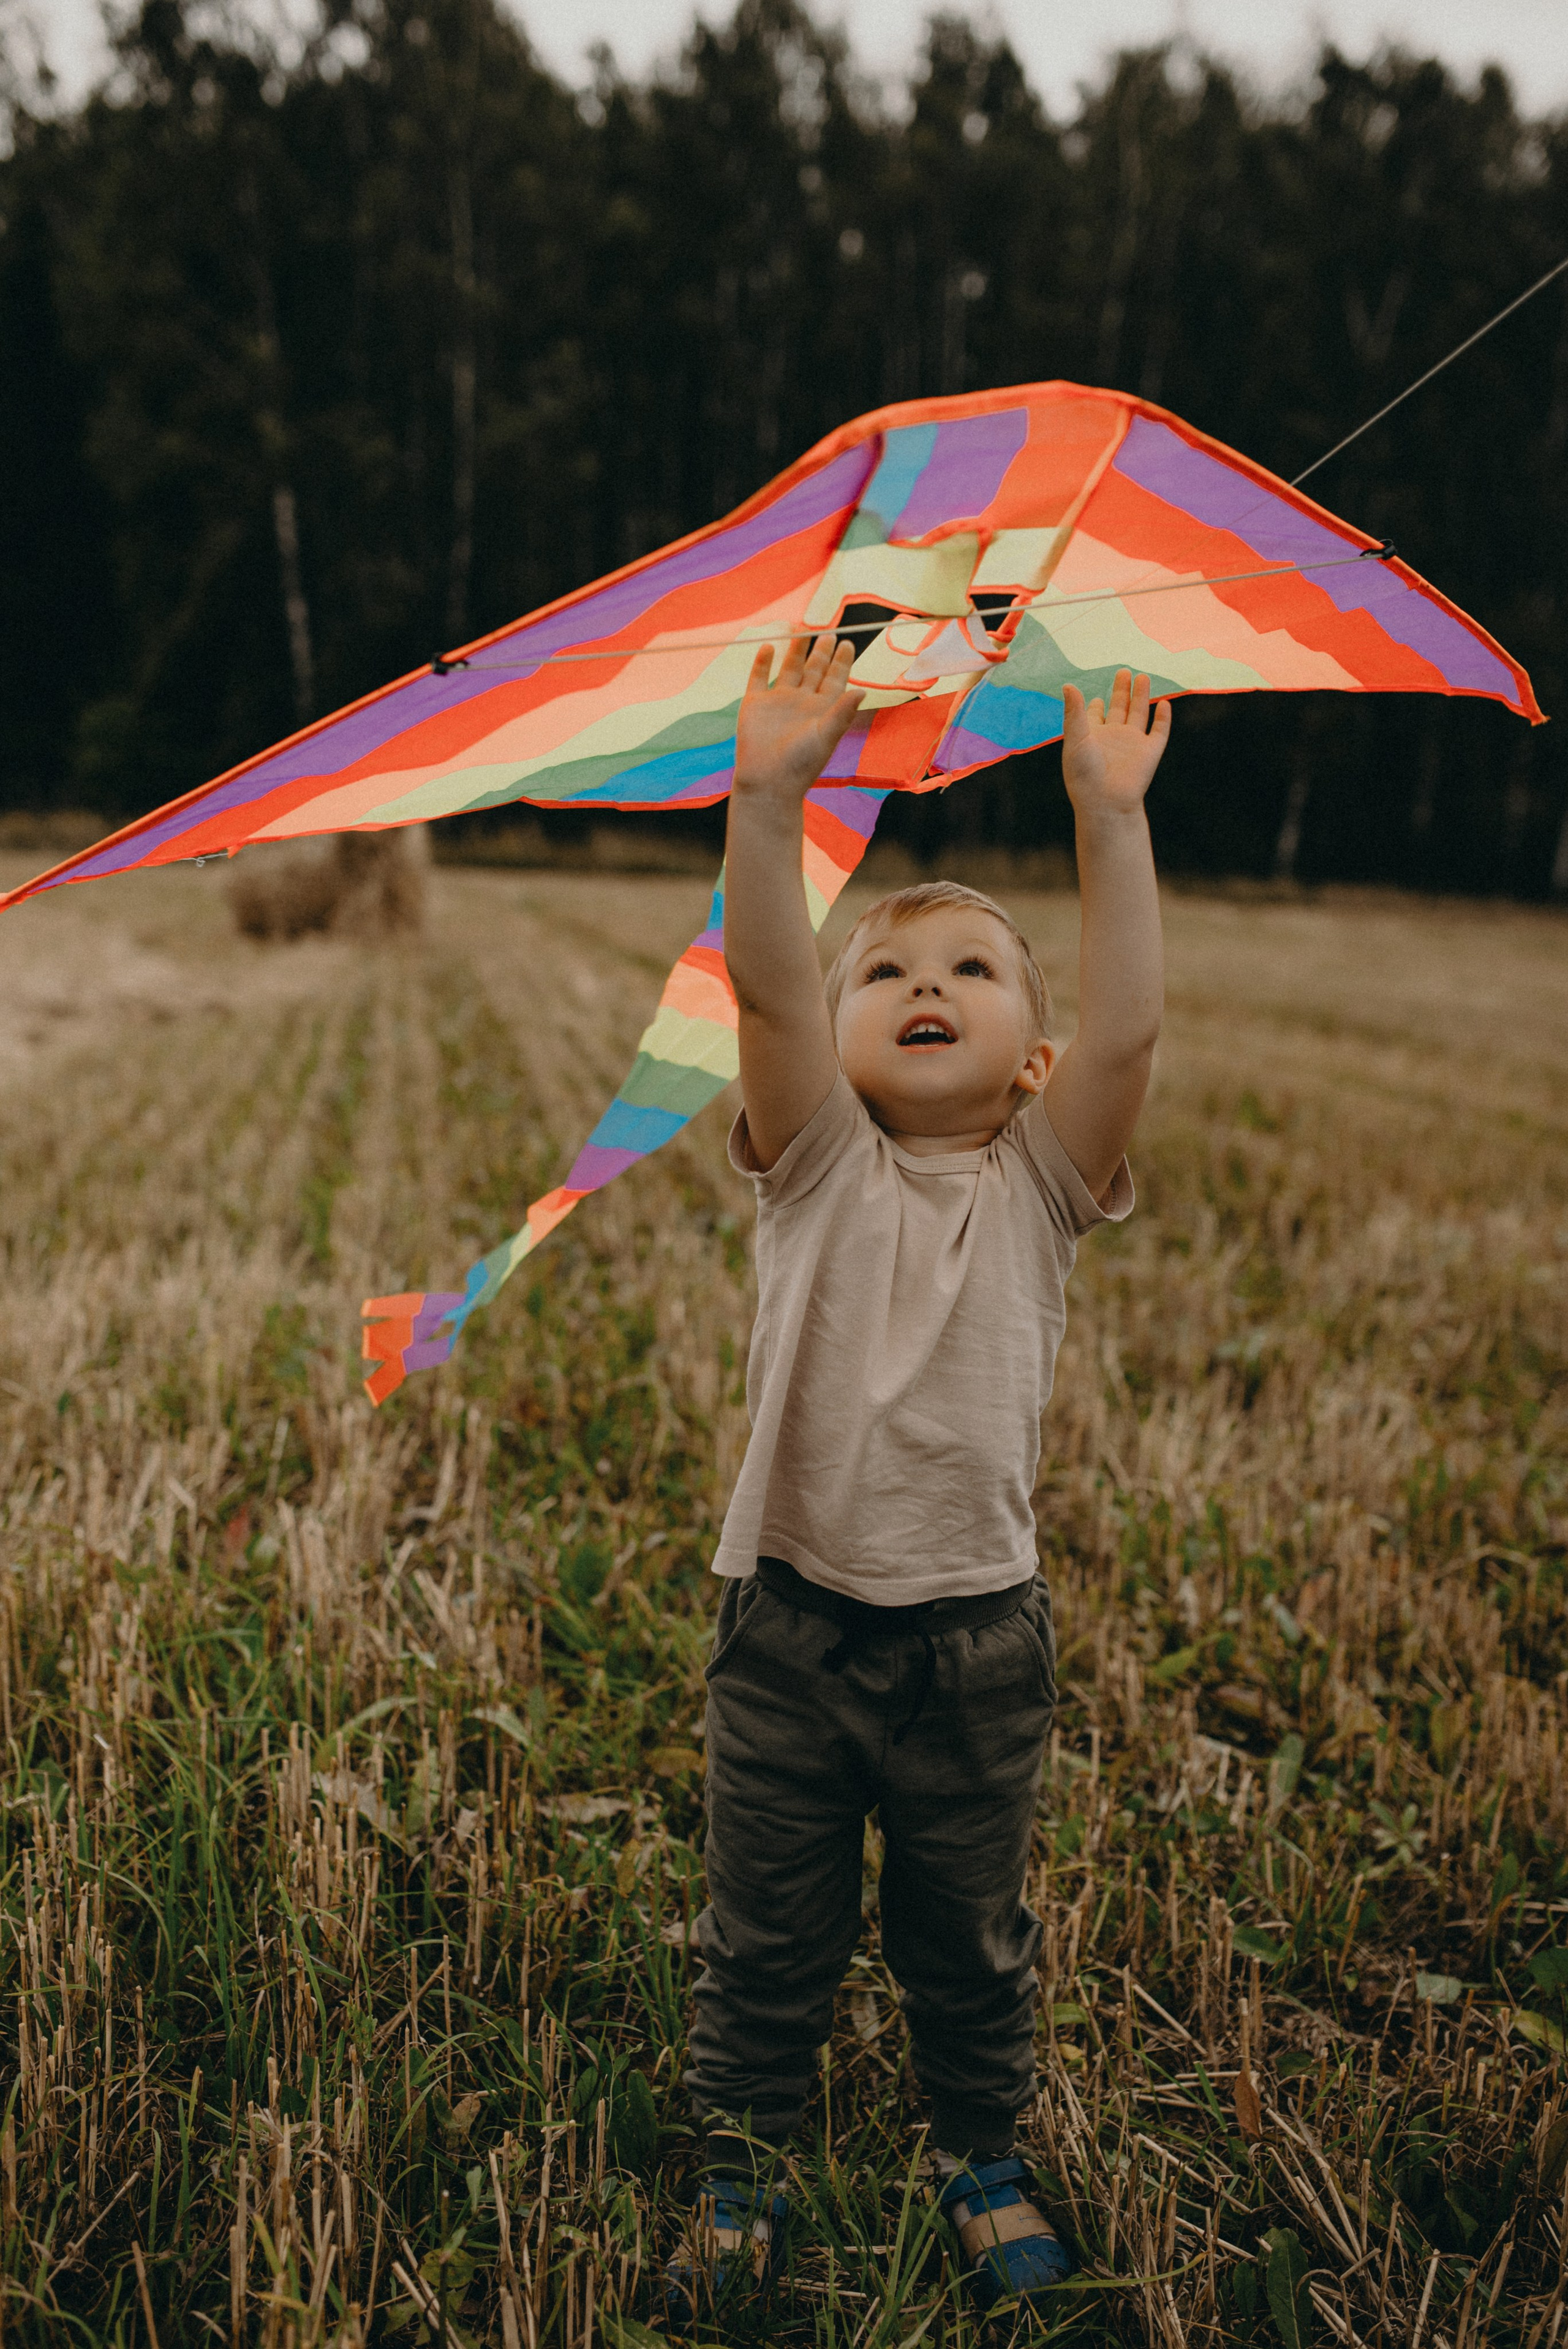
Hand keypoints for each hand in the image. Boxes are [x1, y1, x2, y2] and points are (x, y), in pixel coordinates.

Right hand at [734, 632, 864, 800]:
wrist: (767, 782)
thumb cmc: (800, 764)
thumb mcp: (826, 736)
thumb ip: (842, 711)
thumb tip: (863, 689)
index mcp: (822, 710)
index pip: (834, 679)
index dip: (841, 662)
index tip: (847, 643)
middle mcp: (802, 702)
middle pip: (814, 670)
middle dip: (821, 651)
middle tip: (828, 631)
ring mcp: (778, 701)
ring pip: (789, 668)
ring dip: (795, 650)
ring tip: (802, 629)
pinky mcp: (755, 703)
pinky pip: (759, 676)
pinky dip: (763, 662)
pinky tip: (769, 646)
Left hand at [1061, 669, 1170, 813]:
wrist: (1106, 802)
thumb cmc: (1085, 774)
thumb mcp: (1075, 738)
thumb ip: (1074, 711)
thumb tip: (1068, 684)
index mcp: (1093, 736)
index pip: (1095, 716)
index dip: (1094, 706)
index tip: (1094, 699)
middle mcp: (1113, 737)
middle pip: (1119, 708)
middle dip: (1121, 690)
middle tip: (1123, 671)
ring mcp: (1133, 743)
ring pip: (1139, 713)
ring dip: (1141, 695)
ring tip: (1142, 676)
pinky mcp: (1150, 751)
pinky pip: (1159, 731)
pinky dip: (1163, 717)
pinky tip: (1164, 703)